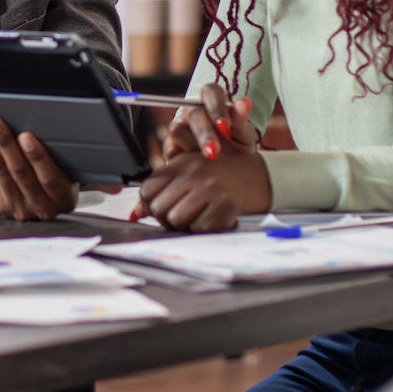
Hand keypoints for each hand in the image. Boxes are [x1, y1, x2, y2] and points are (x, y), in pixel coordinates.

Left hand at [0, 110, 77, 220]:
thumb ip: (56, 154)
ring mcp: (15, 205)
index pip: (49, 178)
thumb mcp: (67, 168)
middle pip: (18, 171)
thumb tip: (40, 124)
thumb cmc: (58, 174)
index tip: (26, 136)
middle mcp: (39, 206)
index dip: (37, 157)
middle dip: (3, 141)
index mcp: (62, 198)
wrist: (43, 200)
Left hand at [134, 150, 271, 231]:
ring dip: (183, 224)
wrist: (258, 176)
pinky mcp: (224, 206)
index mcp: (180, 163)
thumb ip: (163, 190)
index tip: (160, 206)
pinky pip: (198, 228)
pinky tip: (209, 217)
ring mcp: (209, 189)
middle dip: (165, 218)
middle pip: (158, 208)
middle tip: (179, 215)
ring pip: (175, 220)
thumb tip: (135, 214)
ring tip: (194, 216)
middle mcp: (193, 174)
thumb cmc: (219, 175)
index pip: (147, 190)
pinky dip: (201, 228)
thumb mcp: (189, 173)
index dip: (149, 204)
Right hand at [164, 84, 258, 164]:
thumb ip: (241, 118)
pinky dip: (180, 157)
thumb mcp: (244, 133)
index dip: (216, 107)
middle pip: (194, 114)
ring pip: (178, 130)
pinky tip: (192, 165)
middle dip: (205, 134)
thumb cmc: (237, 145)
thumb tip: (245, 102)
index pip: (211, 91)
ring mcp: (180, 127)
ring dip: (194, 147)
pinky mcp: (170, 145)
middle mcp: (194, 111)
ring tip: (209, 161)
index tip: (226, 127)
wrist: (229, 169)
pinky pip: (169, 148)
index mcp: (213, 102)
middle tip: (215, 152)